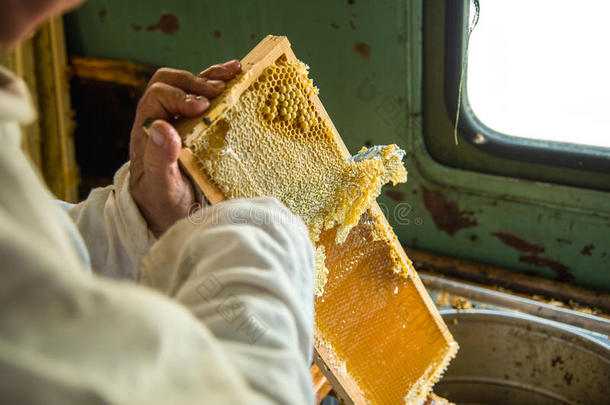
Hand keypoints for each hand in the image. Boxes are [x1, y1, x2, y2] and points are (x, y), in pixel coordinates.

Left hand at [129, 60, 240, 236]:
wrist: (171, 217)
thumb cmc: (163, 206)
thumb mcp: (160, 188)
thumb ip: (159, 160)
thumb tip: (162, 126)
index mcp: (147, 132)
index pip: (157, 97)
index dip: (179, 96)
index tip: (203, 107)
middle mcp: (162, 121)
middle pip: (170, 82)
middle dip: (196, 81)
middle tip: (220, 90)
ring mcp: (181, 121)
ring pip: (189, 84)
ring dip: (211, 75)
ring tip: (235, 71)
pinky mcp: (199, 126)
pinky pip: (206, 97)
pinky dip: (221, 84)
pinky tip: (238, 77)